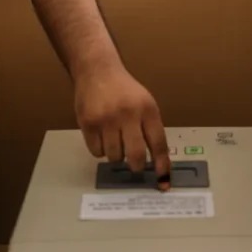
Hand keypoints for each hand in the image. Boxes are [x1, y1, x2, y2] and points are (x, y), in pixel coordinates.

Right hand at [74, 64, 171, 188]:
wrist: (97, 69)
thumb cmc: (124, 89)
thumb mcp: (144, 103)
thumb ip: (151, 129)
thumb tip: (160, 162)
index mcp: (147, 109)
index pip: (158, 143)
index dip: (162, 165)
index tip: (163, 182)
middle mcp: (128, 114)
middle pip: (136, 155)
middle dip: (137, 167)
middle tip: (136, 166)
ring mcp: (107, 119)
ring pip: (115, 157)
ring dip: (117, 155)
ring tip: (115, 139)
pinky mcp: (88, 123)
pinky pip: (97, 152)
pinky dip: (100, 149)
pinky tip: (102, 135)